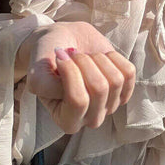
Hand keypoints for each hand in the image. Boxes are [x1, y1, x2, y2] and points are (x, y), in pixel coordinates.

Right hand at [15, 21, 135, 132]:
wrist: (62, 42)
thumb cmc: (47, 58)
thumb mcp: (36, 71)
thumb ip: (42, 83)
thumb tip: (64, 86)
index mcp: (66, 122)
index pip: (77, 100)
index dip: (70, 71)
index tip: (59, 56)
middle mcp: (90, 119)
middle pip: (100, 89)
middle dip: (85, 62)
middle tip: (72, 54)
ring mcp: (109, 106)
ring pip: (115, 80)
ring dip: (97, 58)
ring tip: (84, 56)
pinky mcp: (124, 90)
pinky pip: (128, 72)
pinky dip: (113, 57)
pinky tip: (99, 57)